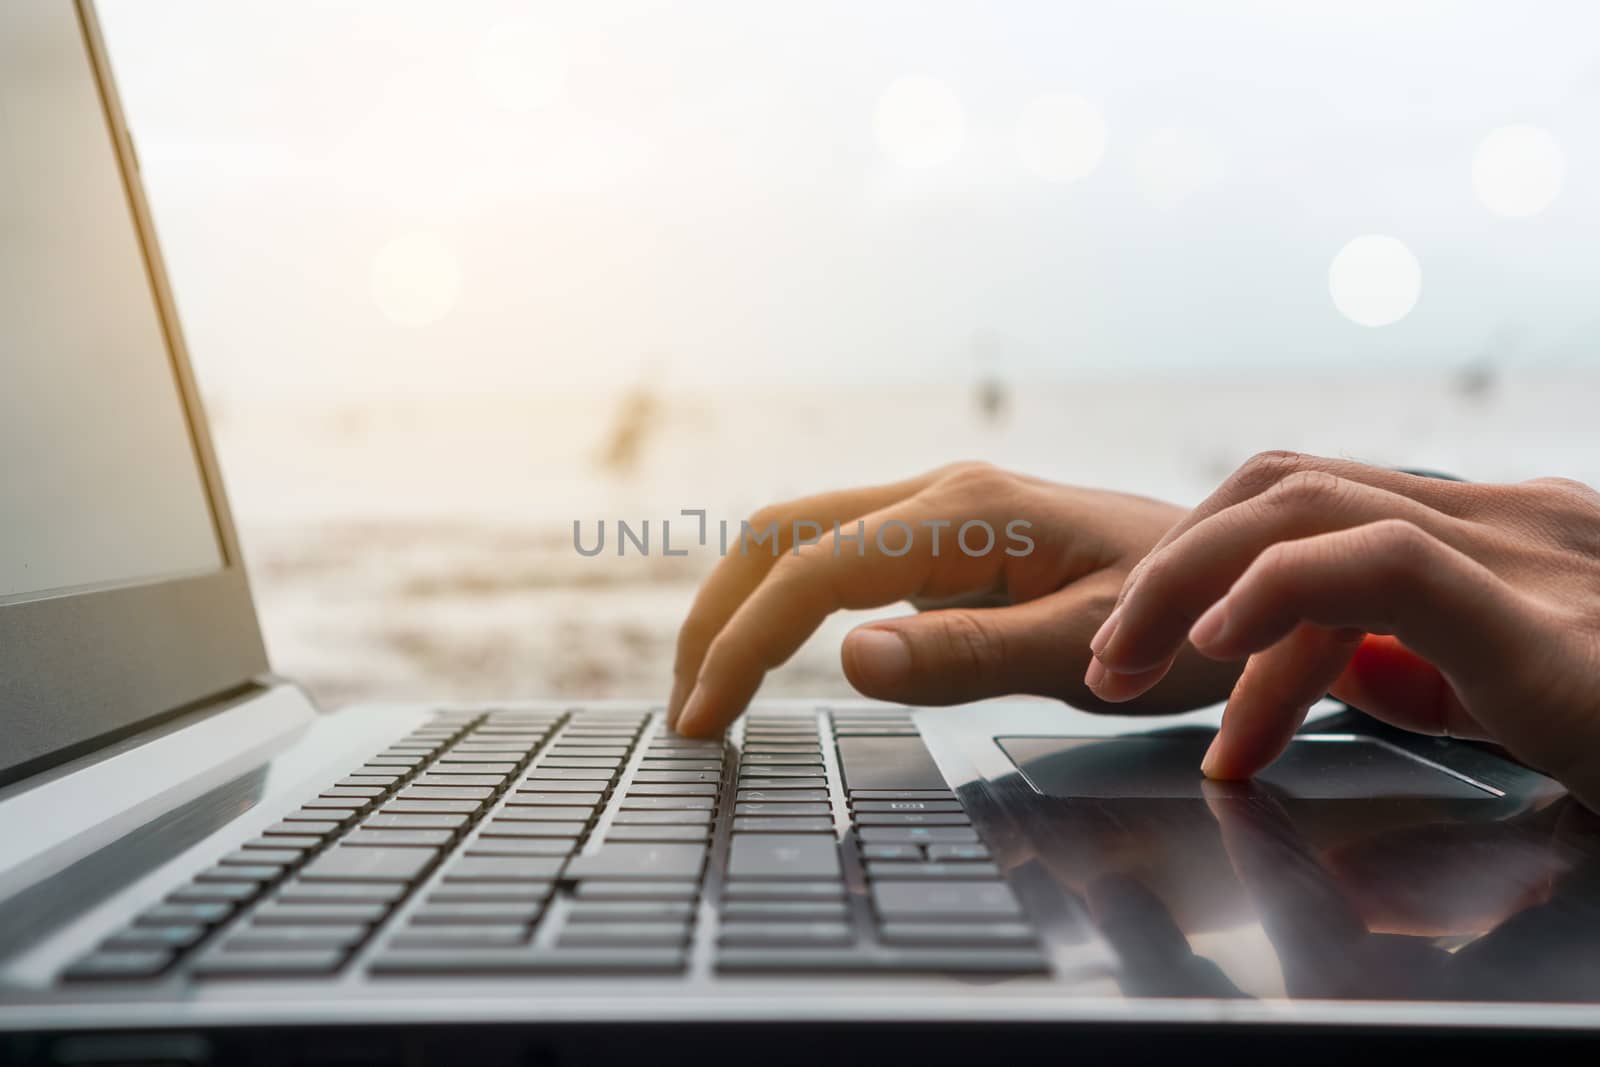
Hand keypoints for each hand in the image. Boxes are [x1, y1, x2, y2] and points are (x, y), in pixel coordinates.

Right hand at [668, 463, 1240, 735]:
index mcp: (965, 515)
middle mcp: (939, 496)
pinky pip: (837, 554)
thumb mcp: (1087, 650)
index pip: (812, 572)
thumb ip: (967, 654)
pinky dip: (783, 602)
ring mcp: (938, 511)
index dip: (744, 644)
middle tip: (685, 707)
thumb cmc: (1183, 618)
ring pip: (799, 535)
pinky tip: (773, 655)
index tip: (704, 719)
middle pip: (779, 531)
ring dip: (740, 604)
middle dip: (715, 614)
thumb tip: (847, 657)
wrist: (1242, 575)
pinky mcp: (944, 538)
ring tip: (708, 686)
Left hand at [1087, 451, 1599, 808]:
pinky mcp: (1540, 616)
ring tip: (1128, 666)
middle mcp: (1505, 519)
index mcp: (1494, 534)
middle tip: (1112, 663)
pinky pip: (1379, 562)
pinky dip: (1275, 593)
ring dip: (1187, 581)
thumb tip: (1351, 671)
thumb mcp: (1524, 698)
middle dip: (1175, 565)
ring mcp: (1525, 551)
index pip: (1317, 510)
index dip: (1218, 578)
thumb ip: (1435, 669)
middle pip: (1285, 486)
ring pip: (1304, 503)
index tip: (1170, 675)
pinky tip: (1218, 650)